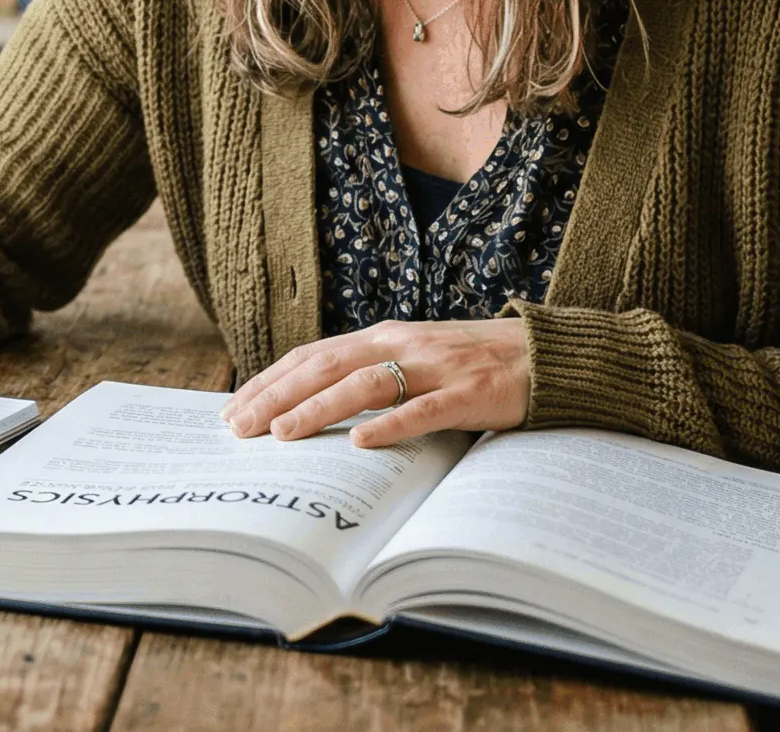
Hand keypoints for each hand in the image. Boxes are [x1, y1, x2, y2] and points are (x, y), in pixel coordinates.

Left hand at [223, 318, 529, 449]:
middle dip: (278, 397)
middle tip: (240, 428)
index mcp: (385, 337)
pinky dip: (391, 425)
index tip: (234, 408)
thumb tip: (311, 408)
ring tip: (284, 434)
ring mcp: (437, 367)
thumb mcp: (415, 359)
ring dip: (320, 409)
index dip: (271, 380)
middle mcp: (403, 345)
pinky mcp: (470, 393)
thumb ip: (373, 375)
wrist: (545, 354)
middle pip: (327, 366)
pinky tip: (361, 443)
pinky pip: (425, 410)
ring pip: (366, 385)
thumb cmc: (473, 363)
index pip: (313, 355)